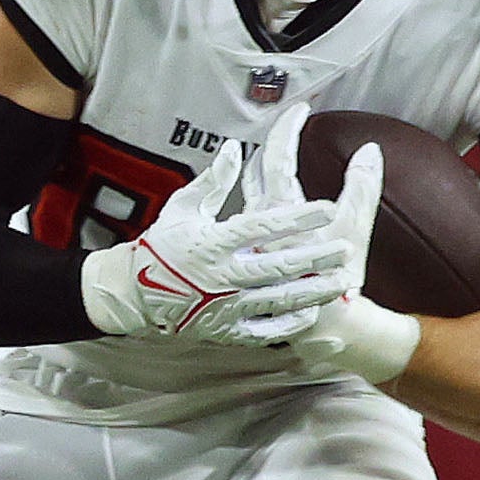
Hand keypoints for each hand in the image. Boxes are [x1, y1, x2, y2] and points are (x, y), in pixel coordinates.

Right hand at [80, 158, 349, 344]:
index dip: (297, 218)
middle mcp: (222, 276)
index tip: (326, 208)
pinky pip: (263, 331)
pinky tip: (311, 314)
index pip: (263, 226)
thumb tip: (236, 148)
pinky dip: (288, 324)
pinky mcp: (224, 330)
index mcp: (212, 242)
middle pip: (279, 266)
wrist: (133, 293)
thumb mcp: (183, 208)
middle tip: (345, 249)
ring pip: (278, 301)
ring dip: (312, 292)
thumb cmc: (161, 245)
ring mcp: (225, 307)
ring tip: (342, 282)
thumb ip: (213, 180)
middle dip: (315, 258)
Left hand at [260, 111, 410, 382]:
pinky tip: (262, 203)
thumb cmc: (337, 279)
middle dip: (271, 146)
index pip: (278, 156)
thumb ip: (362, 188)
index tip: (300, 108)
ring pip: (246, 195)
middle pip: (253, 171)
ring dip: (258, 173)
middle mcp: (255, 224)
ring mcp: (248, 242)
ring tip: (271, 158)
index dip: (288, 127)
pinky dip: (254, 204)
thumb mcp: (354, 230)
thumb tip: (370, 150)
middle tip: (286, 129)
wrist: (321, 328)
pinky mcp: (248, 258)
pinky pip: (245, 222)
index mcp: (279, 211)